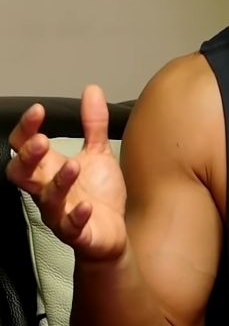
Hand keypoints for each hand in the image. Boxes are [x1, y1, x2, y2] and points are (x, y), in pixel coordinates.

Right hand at [6, 85, 127, 261]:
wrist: (112, 235)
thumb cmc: (98, 195)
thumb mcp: (98, 153)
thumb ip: (93, 124)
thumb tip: (92, 90)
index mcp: (50, 169)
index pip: (24, 147)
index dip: (26, 129)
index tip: (39, 110)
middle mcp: (48, 190)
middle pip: (21, 174)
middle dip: (27, 157)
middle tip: (41, 140)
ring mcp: (60, 212)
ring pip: (46, 199)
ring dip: (58, 182)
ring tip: (74, 166)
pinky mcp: (77, 232)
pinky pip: (70, 227)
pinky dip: (77, 216)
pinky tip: (86, 205)